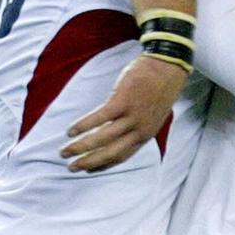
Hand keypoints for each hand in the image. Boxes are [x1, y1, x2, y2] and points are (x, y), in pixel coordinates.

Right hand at [60, 55, 188, 171]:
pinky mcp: (123, 101)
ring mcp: (132, 116)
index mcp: (147, 133)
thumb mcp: (153, 112)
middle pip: (110, 152)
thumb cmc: (160, 85)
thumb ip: (138, 124)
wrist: (170, 64)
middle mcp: (140, 129)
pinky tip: (70, 131)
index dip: (103, 165)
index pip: (122, 156)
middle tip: (71, 167)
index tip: (88, 170)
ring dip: (80, 147)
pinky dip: (82, 126)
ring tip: (64, 151)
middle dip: (88, 162)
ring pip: (101, 138)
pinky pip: (98, 118)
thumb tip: (116, 130)